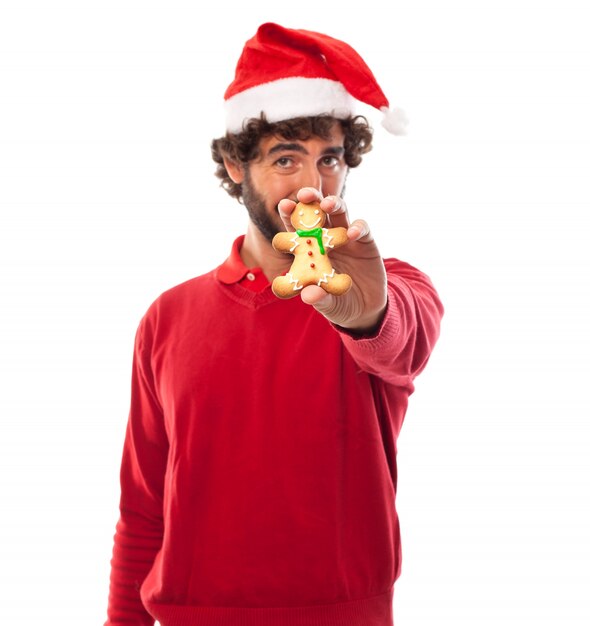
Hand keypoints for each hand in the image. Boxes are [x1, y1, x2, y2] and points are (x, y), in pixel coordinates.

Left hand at [278, 187, 387, 333]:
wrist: (366, 308)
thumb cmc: (338, 303)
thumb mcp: (328, 305)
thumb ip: (319, 299)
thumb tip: (309, 295)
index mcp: (308, 250)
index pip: (296, 229)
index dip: (289, 216)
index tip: (284, 205)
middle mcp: (325, 238)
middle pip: (316, 212)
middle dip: (310, 200)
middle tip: (304, 195)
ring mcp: (345, 237)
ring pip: (338, 212)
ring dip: (333, 204)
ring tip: (327, 204)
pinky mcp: (365, 242)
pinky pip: (361, 228)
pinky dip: (357, 227)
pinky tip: (352, 233)